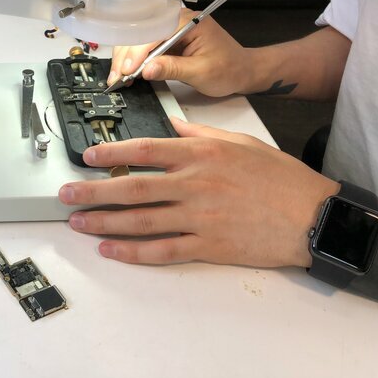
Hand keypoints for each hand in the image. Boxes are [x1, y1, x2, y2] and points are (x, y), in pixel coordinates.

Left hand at [59, 118, 338, 266]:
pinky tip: (111, 250)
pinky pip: (164, 250)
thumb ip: (199, 133)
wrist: (312, 216)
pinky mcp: (208, 245)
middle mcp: (194, 184)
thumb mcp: (239, 141)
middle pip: (133, 187)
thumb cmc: (278, 177)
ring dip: (105, 223)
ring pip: (141, 220)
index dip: (111, 153)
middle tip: (65, 195)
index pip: (144, 150)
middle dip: (94, 191)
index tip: (87, 157)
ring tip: (78, 223)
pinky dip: (134, 251)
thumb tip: (170, 126)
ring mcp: (199, 216)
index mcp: (199, 154)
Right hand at [109, 8, 251, 96]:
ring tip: (119, 77)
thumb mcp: (201, 72)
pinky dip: (135, 60)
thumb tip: (147, 69)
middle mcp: (178, 20)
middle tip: (117, 76)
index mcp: (189, 21)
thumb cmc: (229, 69)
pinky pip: (146, 48)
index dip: (138, 53)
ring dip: (127, 58)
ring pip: (140, 41)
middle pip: (142, 35)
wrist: (243, 71)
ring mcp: (171, 30)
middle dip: (127, 56)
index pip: (155, 34)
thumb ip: (173, 69)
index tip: (128, 70)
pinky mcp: (168, 40)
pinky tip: (127, 72)